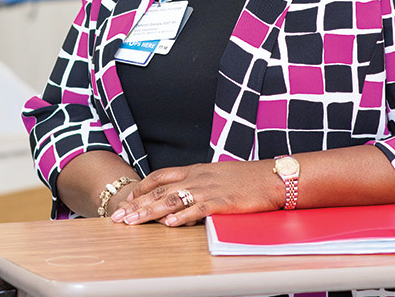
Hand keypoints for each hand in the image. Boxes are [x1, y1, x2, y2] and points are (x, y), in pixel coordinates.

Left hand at [111, 160, 280, 226]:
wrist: (274, 176)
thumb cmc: (249, 179)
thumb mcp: (218, 176)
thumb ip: (201, 183)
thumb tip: (188, 194)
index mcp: (196, 170)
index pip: (160, 176)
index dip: (142, 188)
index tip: (128, 200)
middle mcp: (197, 177)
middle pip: (160, 190)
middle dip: (137, 205)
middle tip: (119, 217)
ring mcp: (209, 188)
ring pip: (172, 200)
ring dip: (150, 212)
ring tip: (133, 222)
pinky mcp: (222, 201)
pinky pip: (197, 209)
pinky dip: (182, 217)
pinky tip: (169, 225)